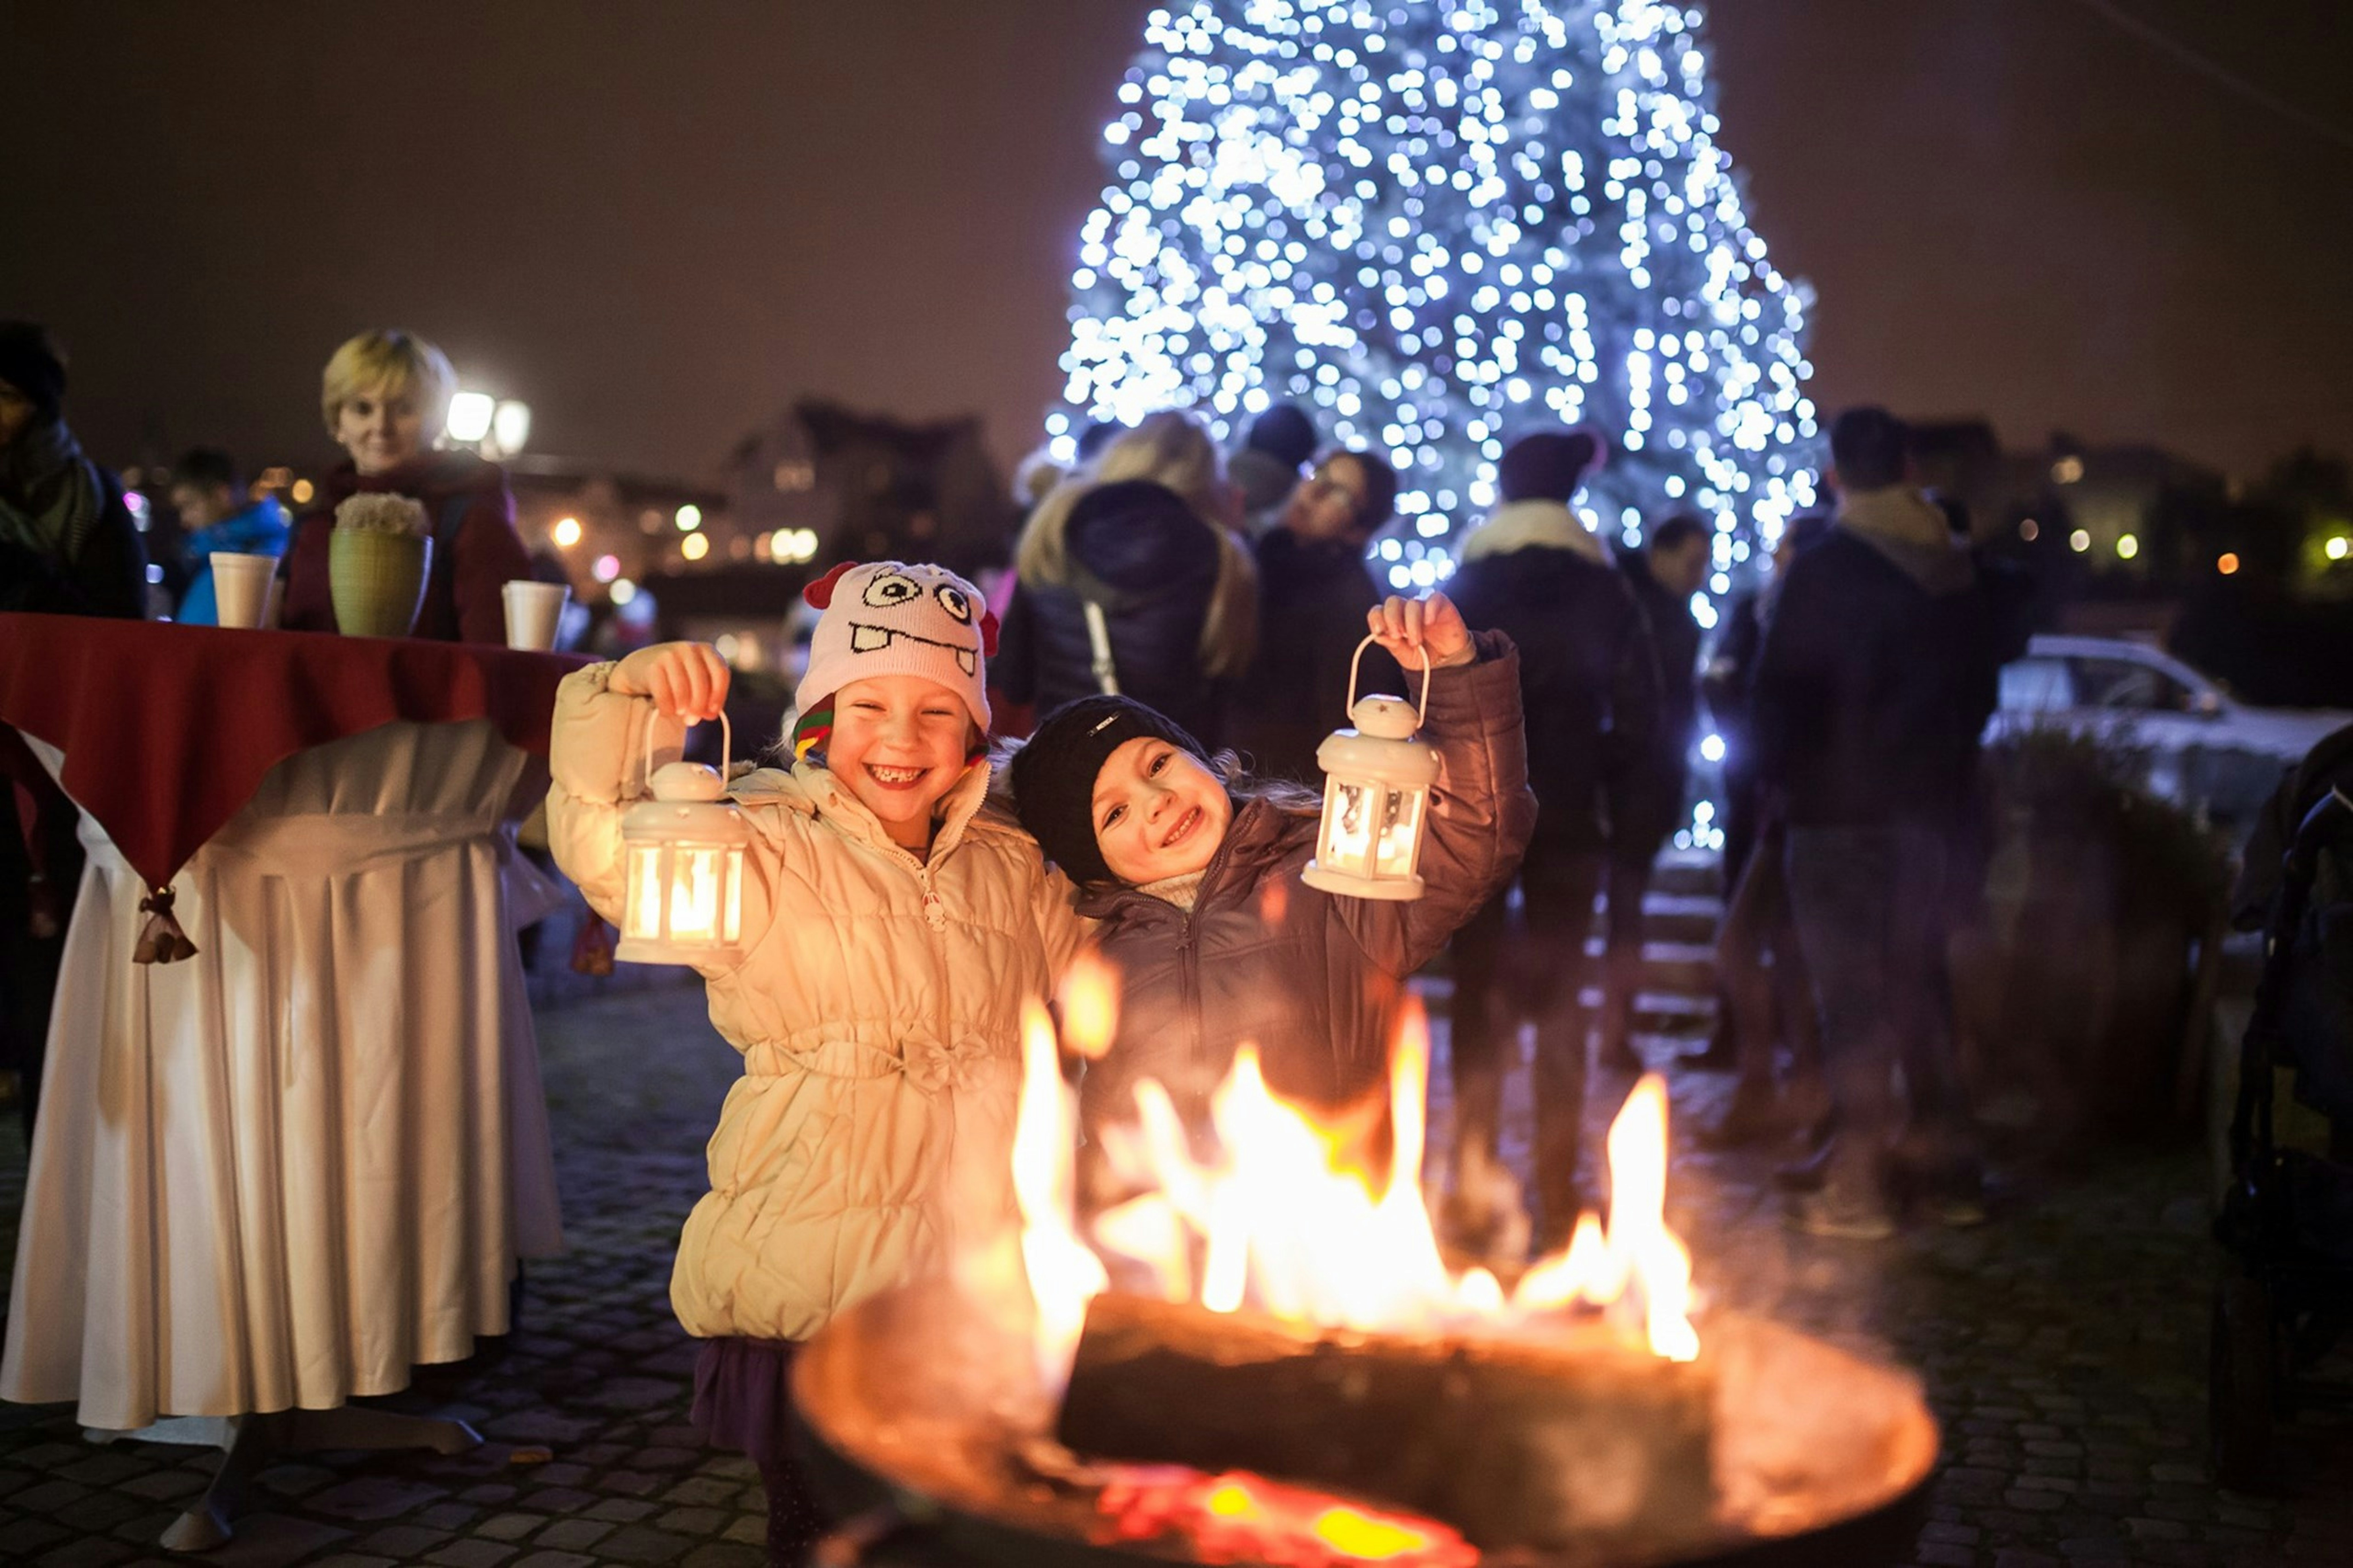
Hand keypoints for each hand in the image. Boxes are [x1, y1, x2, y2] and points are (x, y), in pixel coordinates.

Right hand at [610, 641, 730, 721]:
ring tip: (679, 714)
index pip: (720, 673)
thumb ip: (707, 695)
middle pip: (702, 684)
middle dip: (698, 706)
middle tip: (692, 721)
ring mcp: (670, 654)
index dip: (718, 696)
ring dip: (682, 709)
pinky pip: (664, 694)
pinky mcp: (653, 665)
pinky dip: (667, 708)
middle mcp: (689, 648)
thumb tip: (709, 714)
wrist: (639, 666)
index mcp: (706, 650)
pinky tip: (666, 712)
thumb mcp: (695, 680)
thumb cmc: (674, 677)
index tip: (711, 714)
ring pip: (683, 690)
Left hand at [1367, 590, 1473, 668]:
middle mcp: (1406, 611)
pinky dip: (1430, 609)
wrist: (1447, 660)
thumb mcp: (1406, 656)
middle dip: (1392, 618)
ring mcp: (1424, 607)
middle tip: (1398, 636)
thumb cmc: (1424, 656)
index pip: (1378, 611)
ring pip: (1412, 603)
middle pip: (1393, 602)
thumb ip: (1393, 646)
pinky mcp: (1441, 606)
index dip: (1376, 618)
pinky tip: (1429, 623)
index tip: (1378, 631)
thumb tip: (1379, 636)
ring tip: (1416, 641)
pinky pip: (1434, 598)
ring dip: (1412, 623)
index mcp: (1393, 621)